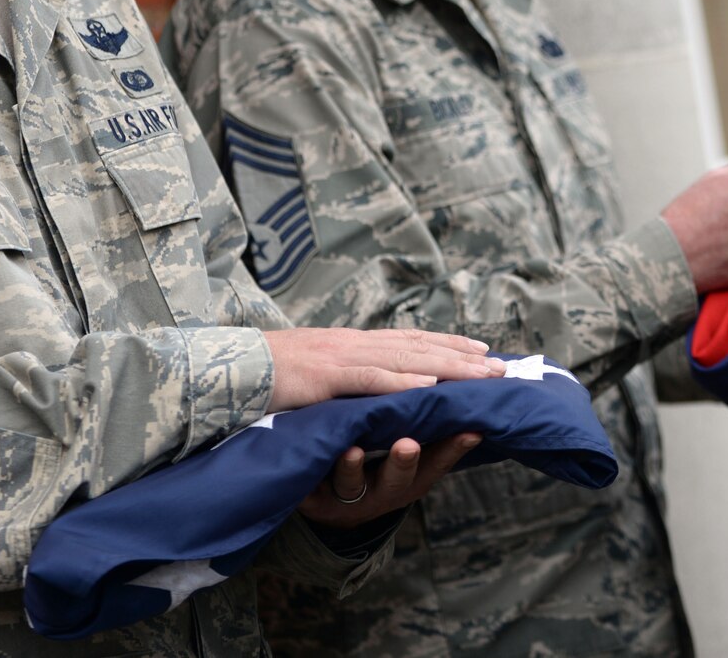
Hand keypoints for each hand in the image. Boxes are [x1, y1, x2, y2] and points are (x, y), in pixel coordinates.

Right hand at [264, 327, 504, 412]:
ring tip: (482, 374)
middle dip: (463, 357)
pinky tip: (430, 386)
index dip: (448, 344)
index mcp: (350, 343)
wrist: (225, 366)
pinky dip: (402, 382)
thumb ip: (341, 375)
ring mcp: (341, 357)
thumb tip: (364, 382)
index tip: (481, 349)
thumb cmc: (264, 374)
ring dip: (448, 367)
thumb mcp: (312, 372)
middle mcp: (353, 343)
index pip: (410, 340)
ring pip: (405, 359)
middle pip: (419, 347)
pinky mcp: (325, 376)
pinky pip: (370, 379)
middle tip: (501, 366)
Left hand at [297, 432, 482, 528]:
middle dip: (403, 463)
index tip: (470, 430)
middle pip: (396, 479)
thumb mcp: (414, 458)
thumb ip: (437, 434)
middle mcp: (383, 490)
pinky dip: (314, 478)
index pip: (436, 463)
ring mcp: (347, 496)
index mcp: (412, 478)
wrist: (330, 498)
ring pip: (352, 485)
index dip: (452, 450)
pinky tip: (311, 465)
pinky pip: (313, 491)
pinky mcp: (315, 498)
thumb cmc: (383, 465)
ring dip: (353, 470)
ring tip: (352, 451)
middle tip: (408, 443)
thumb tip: (482, 406)